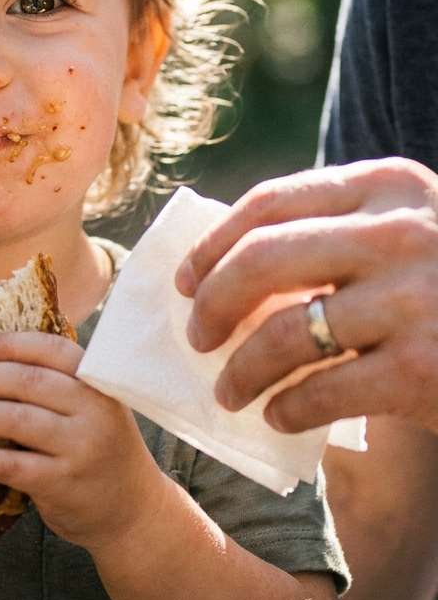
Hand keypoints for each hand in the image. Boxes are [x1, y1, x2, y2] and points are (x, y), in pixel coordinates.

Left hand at [0, 332, 160, 553]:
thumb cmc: (102, 450)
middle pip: (27, 381)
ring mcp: (80, 447)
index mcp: (99, 383)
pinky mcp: (62, 483)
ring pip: (14, 420)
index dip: (11, 345)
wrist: (133, 512)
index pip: (52, 349)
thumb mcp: (96, 408)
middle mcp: (94, 410)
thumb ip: (60, 385)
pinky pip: (10, 465)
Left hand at [176, 158, 437, 434]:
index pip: (272, 202)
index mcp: (390, 185)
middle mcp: (401, 231)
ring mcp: (416, 299)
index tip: (185, 280)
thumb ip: (337, 235)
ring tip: (228, 390)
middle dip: (211, 303)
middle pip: (263, 261)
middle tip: (196, 338)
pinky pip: (321, 390)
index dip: (213, 245)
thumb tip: (222, 268)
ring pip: (283, 332)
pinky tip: (278, 414)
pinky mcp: (424, 368)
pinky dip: (286, 407)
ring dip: (240, 369)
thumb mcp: (408, 234)